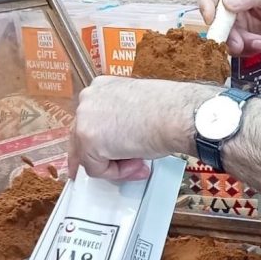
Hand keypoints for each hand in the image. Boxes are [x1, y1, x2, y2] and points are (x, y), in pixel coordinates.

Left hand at [70, 77, 206, 180]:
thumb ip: (123, 118)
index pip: (92, 120)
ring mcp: (84, 120)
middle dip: (106, 155)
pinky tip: (137, 163)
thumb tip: (124, 137)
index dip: (107, 139)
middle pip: (84, 138)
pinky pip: (96, 168)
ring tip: (140, 163)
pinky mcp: (88, 141)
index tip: (118, 150)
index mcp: (101, 87)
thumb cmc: (170, 109)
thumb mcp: (140, 107)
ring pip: (89, 155)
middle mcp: (88, 100)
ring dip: (115, 164)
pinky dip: (117, 173)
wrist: (177, 114)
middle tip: (128, 163)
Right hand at [200, 0, 260, 56]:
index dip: (208, 5)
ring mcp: (236, 23)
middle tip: (239, 43)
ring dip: (241, 43)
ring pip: (224, 36)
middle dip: (227, 33)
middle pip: (215, 19)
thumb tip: (227, 1)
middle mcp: (233, 4)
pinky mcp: (240, 38)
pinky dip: (247, 49)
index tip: (211, 19)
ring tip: (260, 42)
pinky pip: (233, 48)